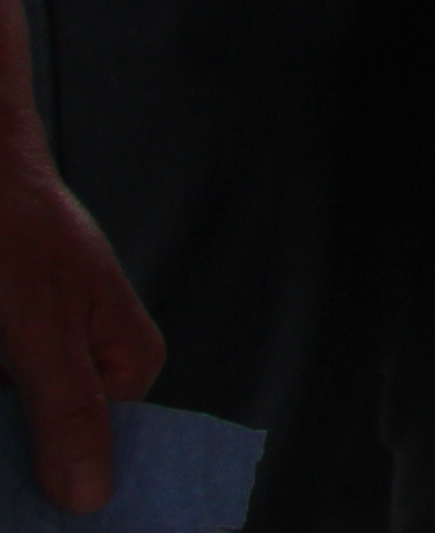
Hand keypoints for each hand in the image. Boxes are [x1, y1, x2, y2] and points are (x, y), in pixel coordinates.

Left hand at [0, 138, 159, 513]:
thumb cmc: (11, 229)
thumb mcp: (40, 326)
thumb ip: (68, 408)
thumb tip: (93, 495)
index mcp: (124, 358)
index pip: (106, 451)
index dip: (64, 489)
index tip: (34, 516)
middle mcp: (85, 363)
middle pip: (49, 442)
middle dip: (15, 456)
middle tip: (4, 449)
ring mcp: (35, 361)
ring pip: (12, 425)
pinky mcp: (4, 353)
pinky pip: (1, 403)